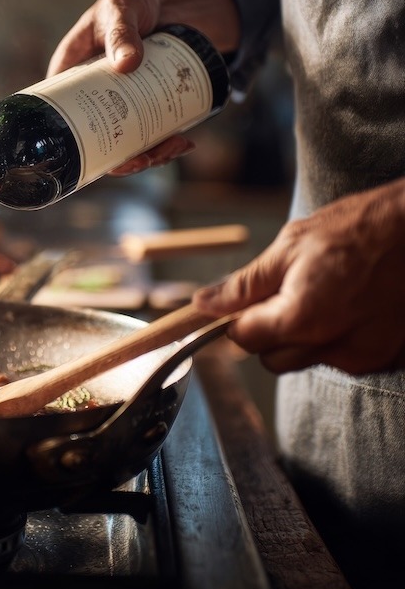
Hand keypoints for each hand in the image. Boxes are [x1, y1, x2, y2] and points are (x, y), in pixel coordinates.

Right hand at [47, 0, 240, 175]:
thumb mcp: (121, 11)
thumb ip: (121, 33)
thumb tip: (126, 64)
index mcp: (72, 72)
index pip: (62, 114)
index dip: (74, 143)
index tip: (96, 157)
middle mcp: (94, 93)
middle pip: (97, 138)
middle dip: (121, 159)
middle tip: (142, 159)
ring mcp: (123, 100)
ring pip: (128, 140)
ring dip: (150, 154)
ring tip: (171, 148)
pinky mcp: (149, 102)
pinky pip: (153, 130)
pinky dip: (167, 142)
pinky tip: (183, 142)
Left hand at [193, 178, 404, 373]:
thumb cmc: (359, 229)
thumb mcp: (291, 246)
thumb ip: (243, 284)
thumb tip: (203, 304)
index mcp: (303, 319)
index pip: (244, 340)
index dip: (237, 319)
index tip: (245, 301)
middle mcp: (336, 348)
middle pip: (273, 358)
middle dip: (268, 330)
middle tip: (285, 291)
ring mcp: (366, 357)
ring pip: (307, 359)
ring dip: (302, 335)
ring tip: (323, 292)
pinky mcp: (388, 358)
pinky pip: (343, 357)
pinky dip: (336, 337)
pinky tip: (350, 304)